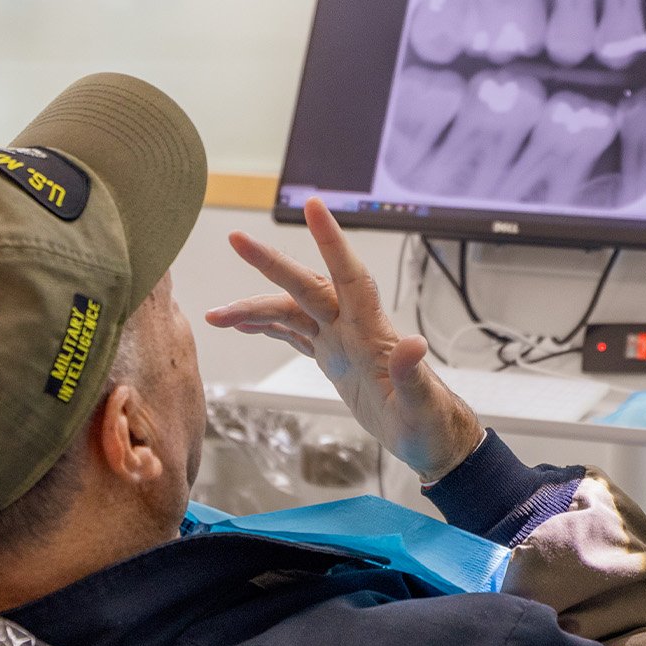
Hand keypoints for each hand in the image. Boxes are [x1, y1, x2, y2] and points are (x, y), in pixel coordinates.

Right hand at [206, 197, 483, 484]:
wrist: (431, 438)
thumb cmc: (430, 422)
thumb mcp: (420, 406)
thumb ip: (413, 375)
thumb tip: (414, 343)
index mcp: (373, 332)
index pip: (350, 276)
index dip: (331, 241)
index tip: (314, 206)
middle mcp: (354, 328)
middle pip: (306, 288)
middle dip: (271, 264)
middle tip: (235, 239)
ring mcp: (342, 341)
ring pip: (291, 312)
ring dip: (254, 310)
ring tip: (214, 315)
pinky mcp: (335, 359)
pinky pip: (295, 334)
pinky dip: (267, 327)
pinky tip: (242, 325)